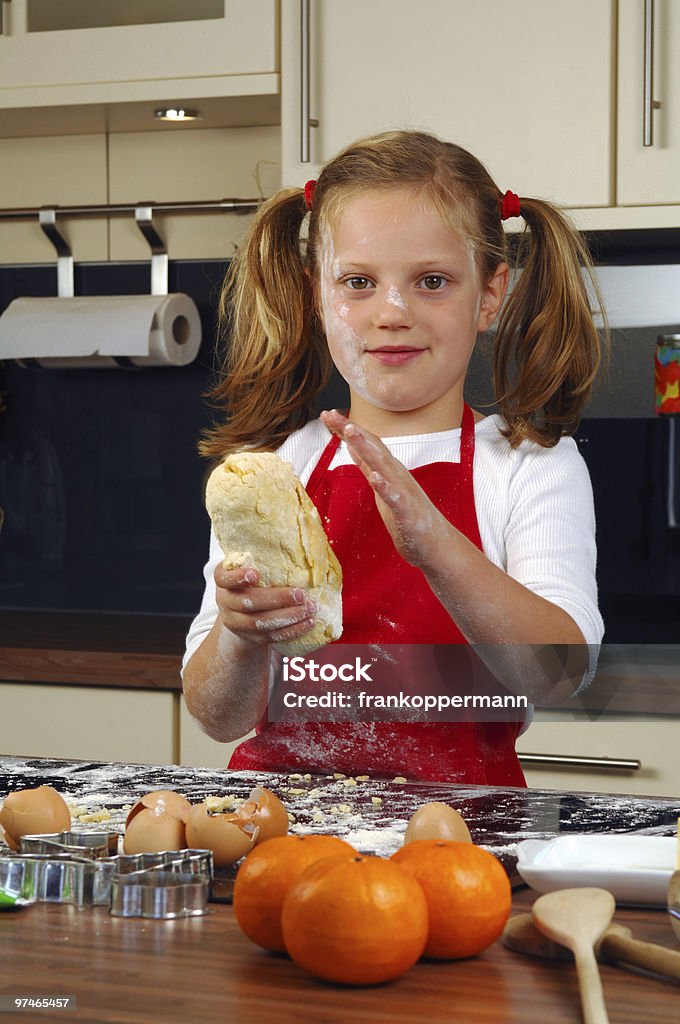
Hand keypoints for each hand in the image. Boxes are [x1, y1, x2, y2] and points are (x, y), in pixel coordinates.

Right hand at [214, 565, 316, 646]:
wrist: (241, 613)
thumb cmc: (251, 581)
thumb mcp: (248, 566)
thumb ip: (261, 555)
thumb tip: (294, 530)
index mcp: (223, 580)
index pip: (224, 578)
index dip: (238, 577)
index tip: (255, 574)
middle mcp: (225, 602)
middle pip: (247, 603)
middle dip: (277, 599)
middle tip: (301, 594)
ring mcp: (236, 622)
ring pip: (260, 623)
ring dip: (288, 616)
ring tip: (310, 609)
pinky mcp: (250, 638)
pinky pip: (271, 636)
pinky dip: (292, 630)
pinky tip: (308, 622)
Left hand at [320, 409, 446, 568]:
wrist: (436, 544)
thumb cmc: (408, 516)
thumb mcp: (382, 486)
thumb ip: (369, 466)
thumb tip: (352, 446)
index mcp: (389, 469)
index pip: (366, 443)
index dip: (346, 428)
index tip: (327, 414)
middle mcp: (396, 474)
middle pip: (372, 447)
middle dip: (351, 430)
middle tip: (332, 414)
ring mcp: (402, 491)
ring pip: (382, 465)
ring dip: (366, 447)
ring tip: (350, 431)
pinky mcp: (407, 511)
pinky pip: (395, 497)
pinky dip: (384, 485)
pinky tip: (374, 477)